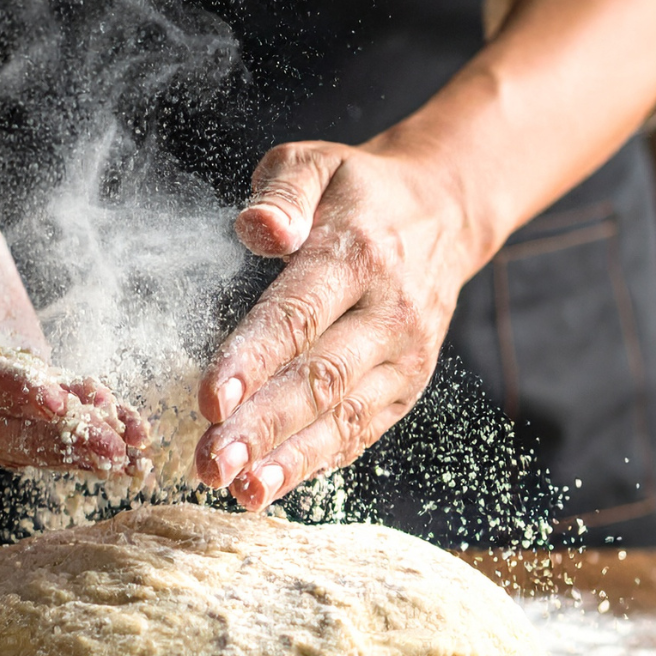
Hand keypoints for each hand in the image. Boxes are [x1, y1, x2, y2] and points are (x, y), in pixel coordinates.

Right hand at [0, 140, 147, 472]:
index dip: (1, 390)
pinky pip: (45, 409)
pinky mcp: (9, 371)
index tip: (52, 399)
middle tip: (109, 451)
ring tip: (128, 454)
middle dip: (50, 439)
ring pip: (18, 430)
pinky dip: (86, 421)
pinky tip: (130, 430)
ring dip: (73, 446)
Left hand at [193, 137, 480, 507]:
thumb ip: (283, 191)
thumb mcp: (318, 163)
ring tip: (241, 491)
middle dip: (263, 427)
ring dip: (290, 459)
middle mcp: (389, 312)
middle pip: (321, 378)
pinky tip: (276, 485)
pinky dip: (320, 461)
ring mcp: (406, 355)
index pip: (298, 314)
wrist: (446, 211)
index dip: (252, 360)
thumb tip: (257, 228)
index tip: (209, 399)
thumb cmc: (359, 191)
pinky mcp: (408, 385)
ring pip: (346, 416)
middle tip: (212, 463)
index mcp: (357, 254)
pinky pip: (364, 431)